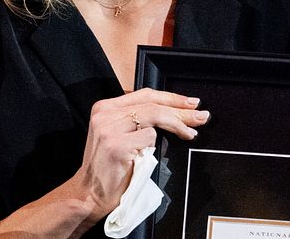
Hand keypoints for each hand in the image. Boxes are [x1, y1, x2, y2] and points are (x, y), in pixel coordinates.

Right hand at [74, 88, 208, 218]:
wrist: (89, 194)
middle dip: (181, 110)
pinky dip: (154, 146)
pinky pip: (148, 138)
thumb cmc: (109, 167)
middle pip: (152, 104)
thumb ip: (137, 119)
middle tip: (201, 116)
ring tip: (190, 133)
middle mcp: (105, 114)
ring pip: (154, 117)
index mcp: (105, 108)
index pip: (145, 94)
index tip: (191, 103)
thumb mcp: (118, 135)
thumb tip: (173, 111)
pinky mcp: (116, 145)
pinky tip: (150, 155)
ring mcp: (109, 129)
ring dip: (177, 125)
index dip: (171, 97)